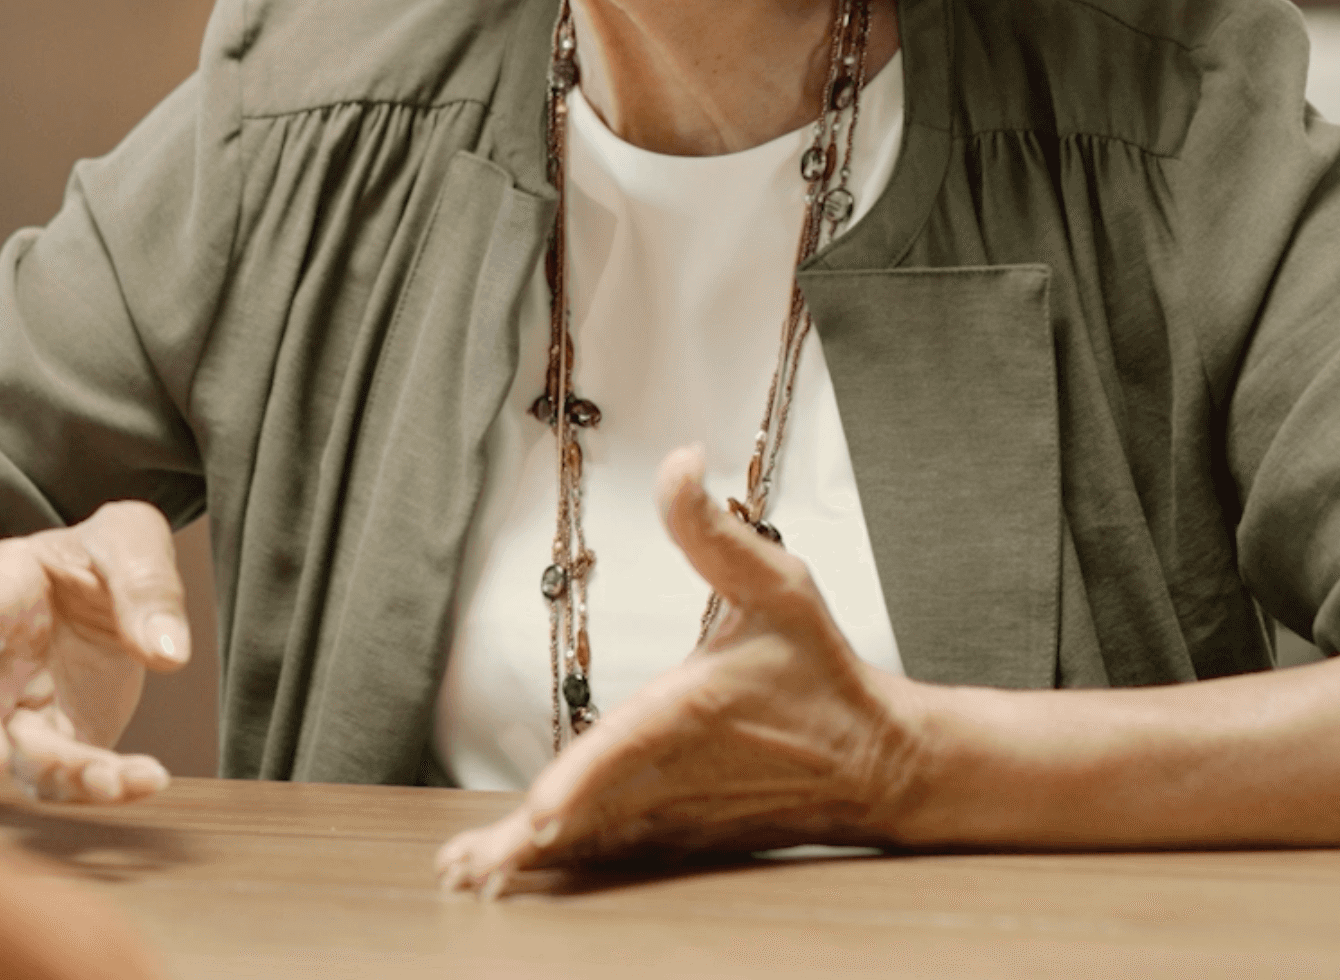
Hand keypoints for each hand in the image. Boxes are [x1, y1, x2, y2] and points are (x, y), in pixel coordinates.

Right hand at [0, 500, 187, 803]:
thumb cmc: (95, 559)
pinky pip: (62, 776)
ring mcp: (13, 708)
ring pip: (18, 753)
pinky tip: (143, 781)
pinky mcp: (47, 743)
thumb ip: (146, 585)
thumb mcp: (129, 541)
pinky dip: (99, 786)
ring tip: (112, 783)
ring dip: (58, 773)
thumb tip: (168, 653)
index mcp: (2, 584)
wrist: (85, 597)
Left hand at [437, 445, 926, 892]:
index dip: (584, 781)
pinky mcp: (683, 838)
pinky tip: (522, 875)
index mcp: (695, 709)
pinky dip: (568, 870)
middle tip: (464, 870)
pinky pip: (616, 858)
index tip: (540, 814)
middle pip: (593, 814)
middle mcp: (680, 772)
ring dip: (532, 865)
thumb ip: (713, 529)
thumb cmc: (818, 670)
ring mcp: (680, 815)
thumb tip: (678, 461)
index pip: (630, 747)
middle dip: (527, 846)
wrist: (875, 760)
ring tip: (467, 877)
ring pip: (597, 845)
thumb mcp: (777, 583)